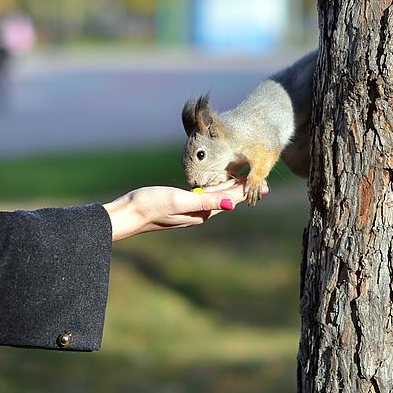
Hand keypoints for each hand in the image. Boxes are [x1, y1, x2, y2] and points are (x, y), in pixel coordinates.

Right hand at [101, 179, 267, 241]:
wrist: (128, 214)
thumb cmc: (151, 205)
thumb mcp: (179, 200)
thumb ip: (205, 202)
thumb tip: (231, 205)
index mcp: (202, 212)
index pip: (231, 199)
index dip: (248, 190)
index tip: (265, 182)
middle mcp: (199, 213)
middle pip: (227, 199)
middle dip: (244, 189)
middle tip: (262, 179)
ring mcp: (190, 209)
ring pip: (217, 197)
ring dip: (232, 188)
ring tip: (245, 179)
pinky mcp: (181, 205)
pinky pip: (205, 196)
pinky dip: (216, 188)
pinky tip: (216, 184)